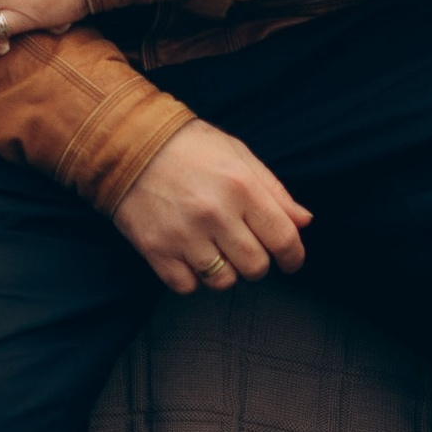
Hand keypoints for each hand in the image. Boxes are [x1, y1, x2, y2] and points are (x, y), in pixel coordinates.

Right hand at [112, 121, 310, 293]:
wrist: (126, 145)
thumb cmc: (189, 147)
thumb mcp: (238, 155)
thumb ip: (274, 190)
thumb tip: (304, 222)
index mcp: (241, 186)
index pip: (284, 239)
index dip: (293, 257)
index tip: (290, 262)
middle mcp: (215, 213)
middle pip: (256, 267)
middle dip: (257, 263)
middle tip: (244, 248)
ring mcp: (184, 234)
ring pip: (223, 282)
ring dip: (225, 272)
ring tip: (215, 250)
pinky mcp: (156, 250)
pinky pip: (188, 286)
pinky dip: (192, 278)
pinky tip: (189, 255)